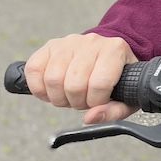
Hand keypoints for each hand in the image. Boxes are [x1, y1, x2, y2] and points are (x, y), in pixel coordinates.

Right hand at [23, 33, 138, 124]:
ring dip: (58, 97)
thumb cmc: (117, 77)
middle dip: (76, 102)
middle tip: (82, 100)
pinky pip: (34, 70)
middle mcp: (92, 42)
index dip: (95, 101)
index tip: (98, 101)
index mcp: (115, 50)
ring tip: (69, 95)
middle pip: (74, 84)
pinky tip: (52, 90)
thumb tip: (90, 118)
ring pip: (53, 79)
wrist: (107, 55)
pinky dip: (39, 88)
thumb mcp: (127, 96)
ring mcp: (69, 42)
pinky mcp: (49, 46)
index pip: (99, 84)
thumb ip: (114, 111)